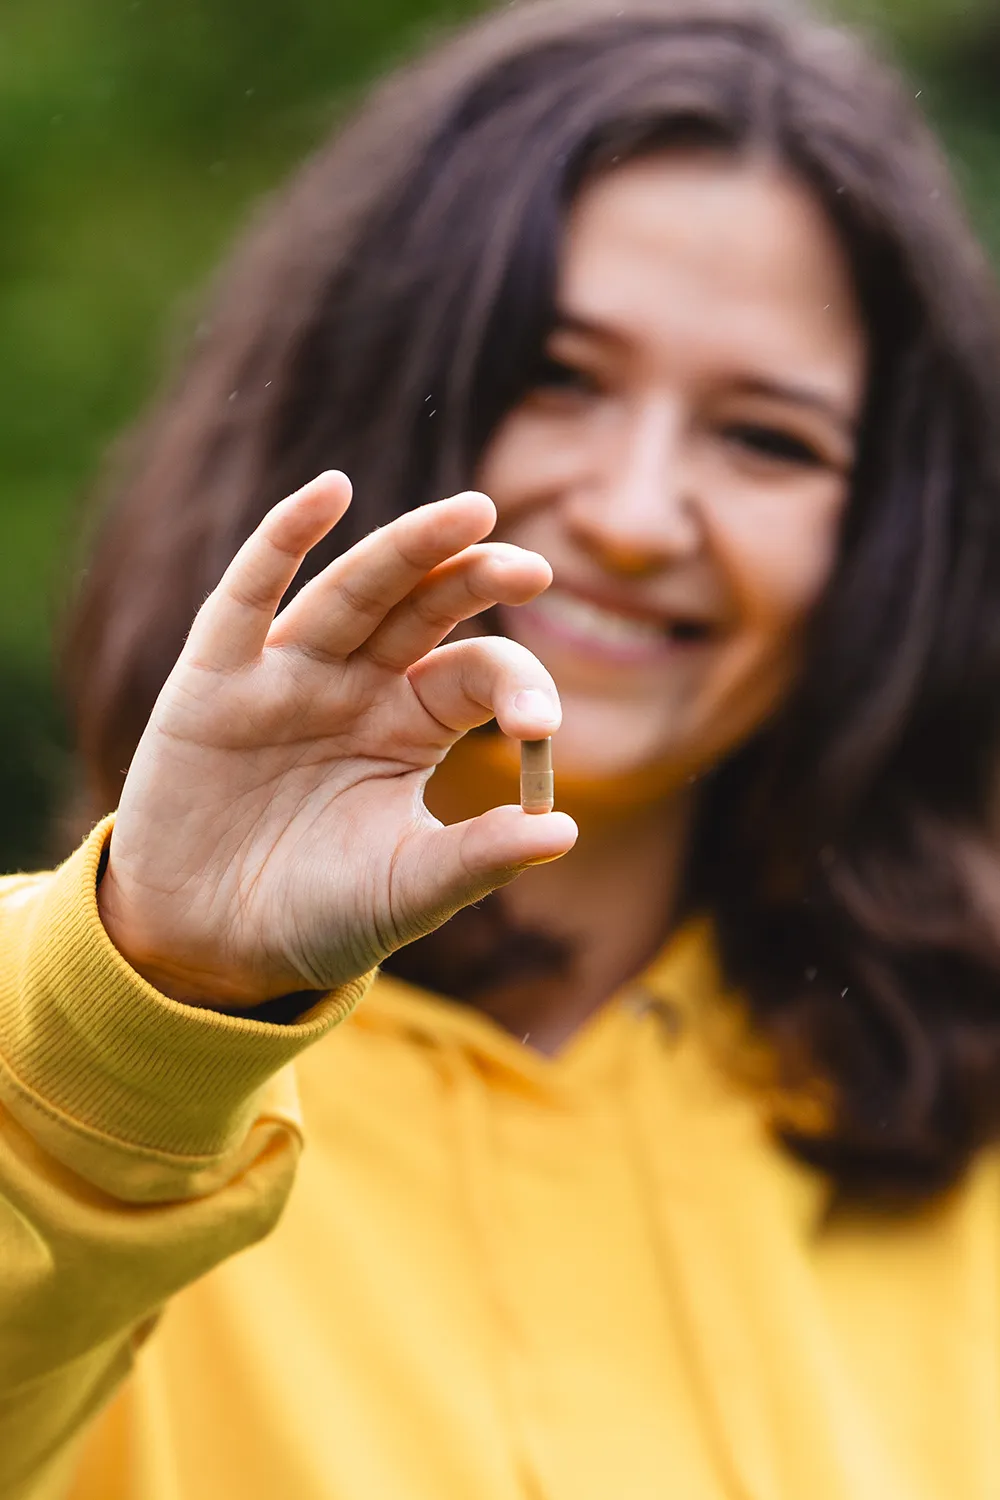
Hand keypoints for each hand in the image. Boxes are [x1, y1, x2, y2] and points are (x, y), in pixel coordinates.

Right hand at [97, 472, 577, 1005]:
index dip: (518, 684)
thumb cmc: (318, 914)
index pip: (478, 671)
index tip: (542, 727)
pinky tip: (329, 491)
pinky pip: (247, 597)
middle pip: (423, 608)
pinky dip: (281, 540)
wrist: (210, 947)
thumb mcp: (409, 890)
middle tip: (531, 565)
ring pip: (353, 591)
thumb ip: (479, 858)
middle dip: (473, 578)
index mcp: (412, 725)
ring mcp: (286, 675)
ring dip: (407, 547)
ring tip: (469, 512)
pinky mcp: (214, 679)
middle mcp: (357, 684)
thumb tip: (567, 833)